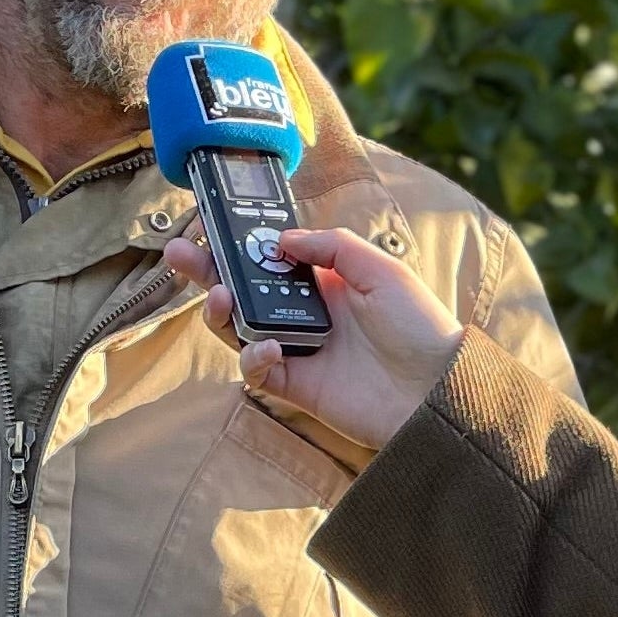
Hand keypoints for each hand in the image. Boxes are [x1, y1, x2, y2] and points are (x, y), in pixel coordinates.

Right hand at [165, 226, 462, 454]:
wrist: (438, 391)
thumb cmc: (420, 327)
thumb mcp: (381, 270)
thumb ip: (331, 247)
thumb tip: (283, 238)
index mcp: (326, 280)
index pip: (270, 257)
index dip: (239, 242)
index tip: (211, 224)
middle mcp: (307, 313)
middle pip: (243, 290)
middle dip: (208, 272)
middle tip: (179, 254)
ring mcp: (300, 349)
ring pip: (240, 330)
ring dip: (221, 313)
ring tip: (219, 300)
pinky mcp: (298, 386)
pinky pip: (258, 371)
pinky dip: (254, 358)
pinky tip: (269, 348)